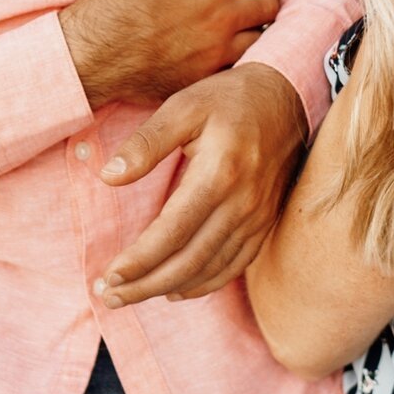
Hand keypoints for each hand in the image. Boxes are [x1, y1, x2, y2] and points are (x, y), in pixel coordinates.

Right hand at [59, 0, 279, 109]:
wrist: (92, 52)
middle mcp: (222, 15)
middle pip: (269, 5)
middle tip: (243, 1)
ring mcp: (217, 51)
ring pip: (261, 38)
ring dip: (252, 31)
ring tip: (236, 28)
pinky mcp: (206, 78)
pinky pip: (239, 67)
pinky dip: (236, 59)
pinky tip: (220, 54)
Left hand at [91, 65, 308, 306]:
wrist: (285, 98)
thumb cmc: (227, 99)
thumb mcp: (183, 106)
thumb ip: (146, 142)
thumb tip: (109, 176)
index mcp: (218, 174)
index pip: (171, 232)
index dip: (139, 260)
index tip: (108, 275)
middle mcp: (242, 203)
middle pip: (188, 260)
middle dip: (145, 285)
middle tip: (108, 296)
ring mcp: (257, 217)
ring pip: (209, 269)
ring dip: (168, 289)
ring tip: (131, 296)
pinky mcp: (265, 222)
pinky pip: (235, 266)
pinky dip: (203, 284)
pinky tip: (176, 290)